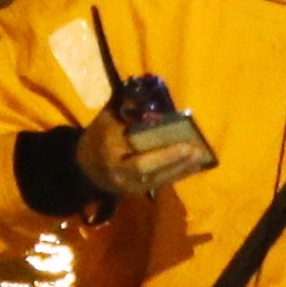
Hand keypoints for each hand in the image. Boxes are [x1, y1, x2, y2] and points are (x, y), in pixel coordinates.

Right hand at [76, 105, 208, 199]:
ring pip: (157, 179)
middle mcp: (118, 172)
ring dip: (181, 168)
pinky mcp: (139, 191)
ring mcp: (129, 185)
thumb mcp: (106, 119)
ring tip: (200, 155)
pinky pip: (161, 183)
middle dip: (170, 158)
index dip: (153, 146)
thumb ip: (127, 109)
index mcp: (108, 150)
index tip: (174, 132)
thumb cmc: (99, 137)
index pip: (131, 149)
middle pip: (145, 168)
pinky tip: (194, 165)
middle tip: (194, 148)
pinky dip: (179, 174)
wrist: (86, 167)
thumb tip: (151, 94)